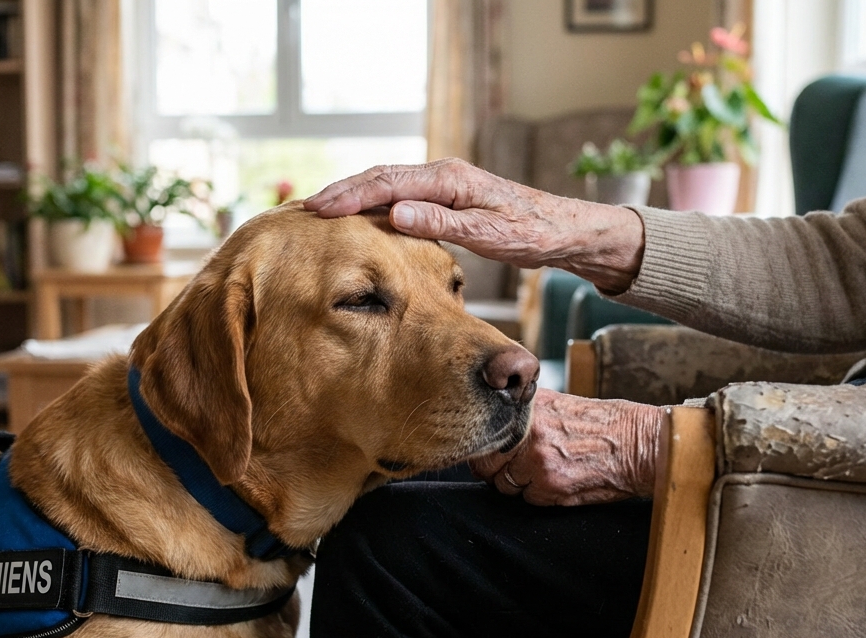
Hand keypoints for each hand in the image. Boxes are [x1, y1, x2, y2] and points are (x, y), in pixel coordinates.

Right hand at [303, 158, 645, 292]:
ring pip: (387, 183)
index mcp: (448, 180)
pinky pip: (398, 193)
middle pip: (380, 176)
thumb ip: (439, 222)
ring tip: (320, 208)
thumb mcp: (487, 234)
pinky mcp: (444, 195)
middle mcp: (442, 174)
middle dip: (341, 191)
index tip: (318, 209)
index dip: (349, 196)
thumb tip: (394, 212)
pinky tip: (357, 215)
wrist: (562, 229)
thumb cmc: (530, 234)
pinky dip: (371, 201)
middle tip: (303, 208)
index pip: (387, 184)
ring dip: (352, 194)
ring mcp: (442, 182)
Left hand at [470, 389, 662, 505]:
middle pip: (486, 463)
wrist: (639, 444)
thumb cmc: (605, 424)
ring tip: (546, 473)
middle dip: (496, 470)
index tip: (493, 453)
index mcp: (529, 408)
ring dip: (520, 485)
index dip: (487, 449)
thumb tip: (497, 426)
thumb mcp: (562, 404)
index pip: (486, 434)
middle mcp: (528, 430)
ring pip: (505, 485)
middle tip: (513, 470)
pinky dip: (541, 496)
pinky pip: (529, 499)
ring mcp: (537, 459)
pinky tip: (562, 482)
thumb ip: (528, 414)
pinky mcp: (550, 484)